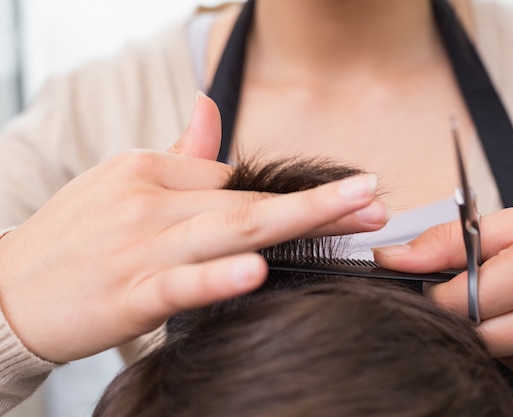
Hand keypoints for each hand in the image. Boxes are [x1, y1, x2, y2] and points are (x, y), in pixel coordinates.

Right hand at [0, 95, 388, 363]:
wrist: (3, 291)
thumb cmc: (74, 237)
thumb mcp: (123, 180)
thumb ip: (179, 152)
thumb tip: (211, 108)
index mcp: (153, 171)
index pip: (237, 180)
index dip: (293, 193)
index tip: (344, 200)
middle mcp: (151, 200)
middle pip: (248, 199)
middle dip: (318, 201)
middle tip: (373, 197)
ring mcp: (139, 246)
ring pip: (228, 230)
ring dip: (296, 223)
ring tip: (353, 218)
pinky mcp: (127, 294)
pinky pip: (180, 283)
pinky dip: (218, 277)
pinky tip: (256, 271)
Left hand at [373, 203, 512, 389]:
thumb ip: (446, 240)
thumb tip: (390, 259)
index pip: (450, 302)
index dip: (438, 290)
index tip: (447, 277)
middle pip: (465, 332)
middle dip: (461, 310)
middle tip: (484, 284)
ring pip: (487, 351)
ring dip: (487, 327)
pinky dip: (511, 343)